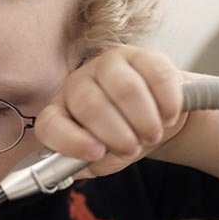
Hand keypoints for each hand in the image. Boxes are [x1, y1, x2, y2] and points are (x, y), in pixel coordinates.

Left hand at [35, 46, 187, 178]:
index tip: (96, 153)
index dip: (71, 141)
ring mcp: (107, 64)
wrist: (153, 116)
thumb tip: (90, 163)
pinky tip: (168, 117)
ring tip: (152, 135)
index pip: (50, 124)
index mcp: (59, 112)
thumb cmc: (120, 138)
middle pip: (91, 106)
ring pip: (125, 89)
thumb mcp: (102, 158)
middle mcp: (77, 83)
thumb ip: (91, 164)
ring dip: (144, 120)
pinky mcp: (141, 55)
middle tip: (134, 147)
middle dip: (117, 135)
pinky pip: (156, 76)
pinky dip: (167, 102)